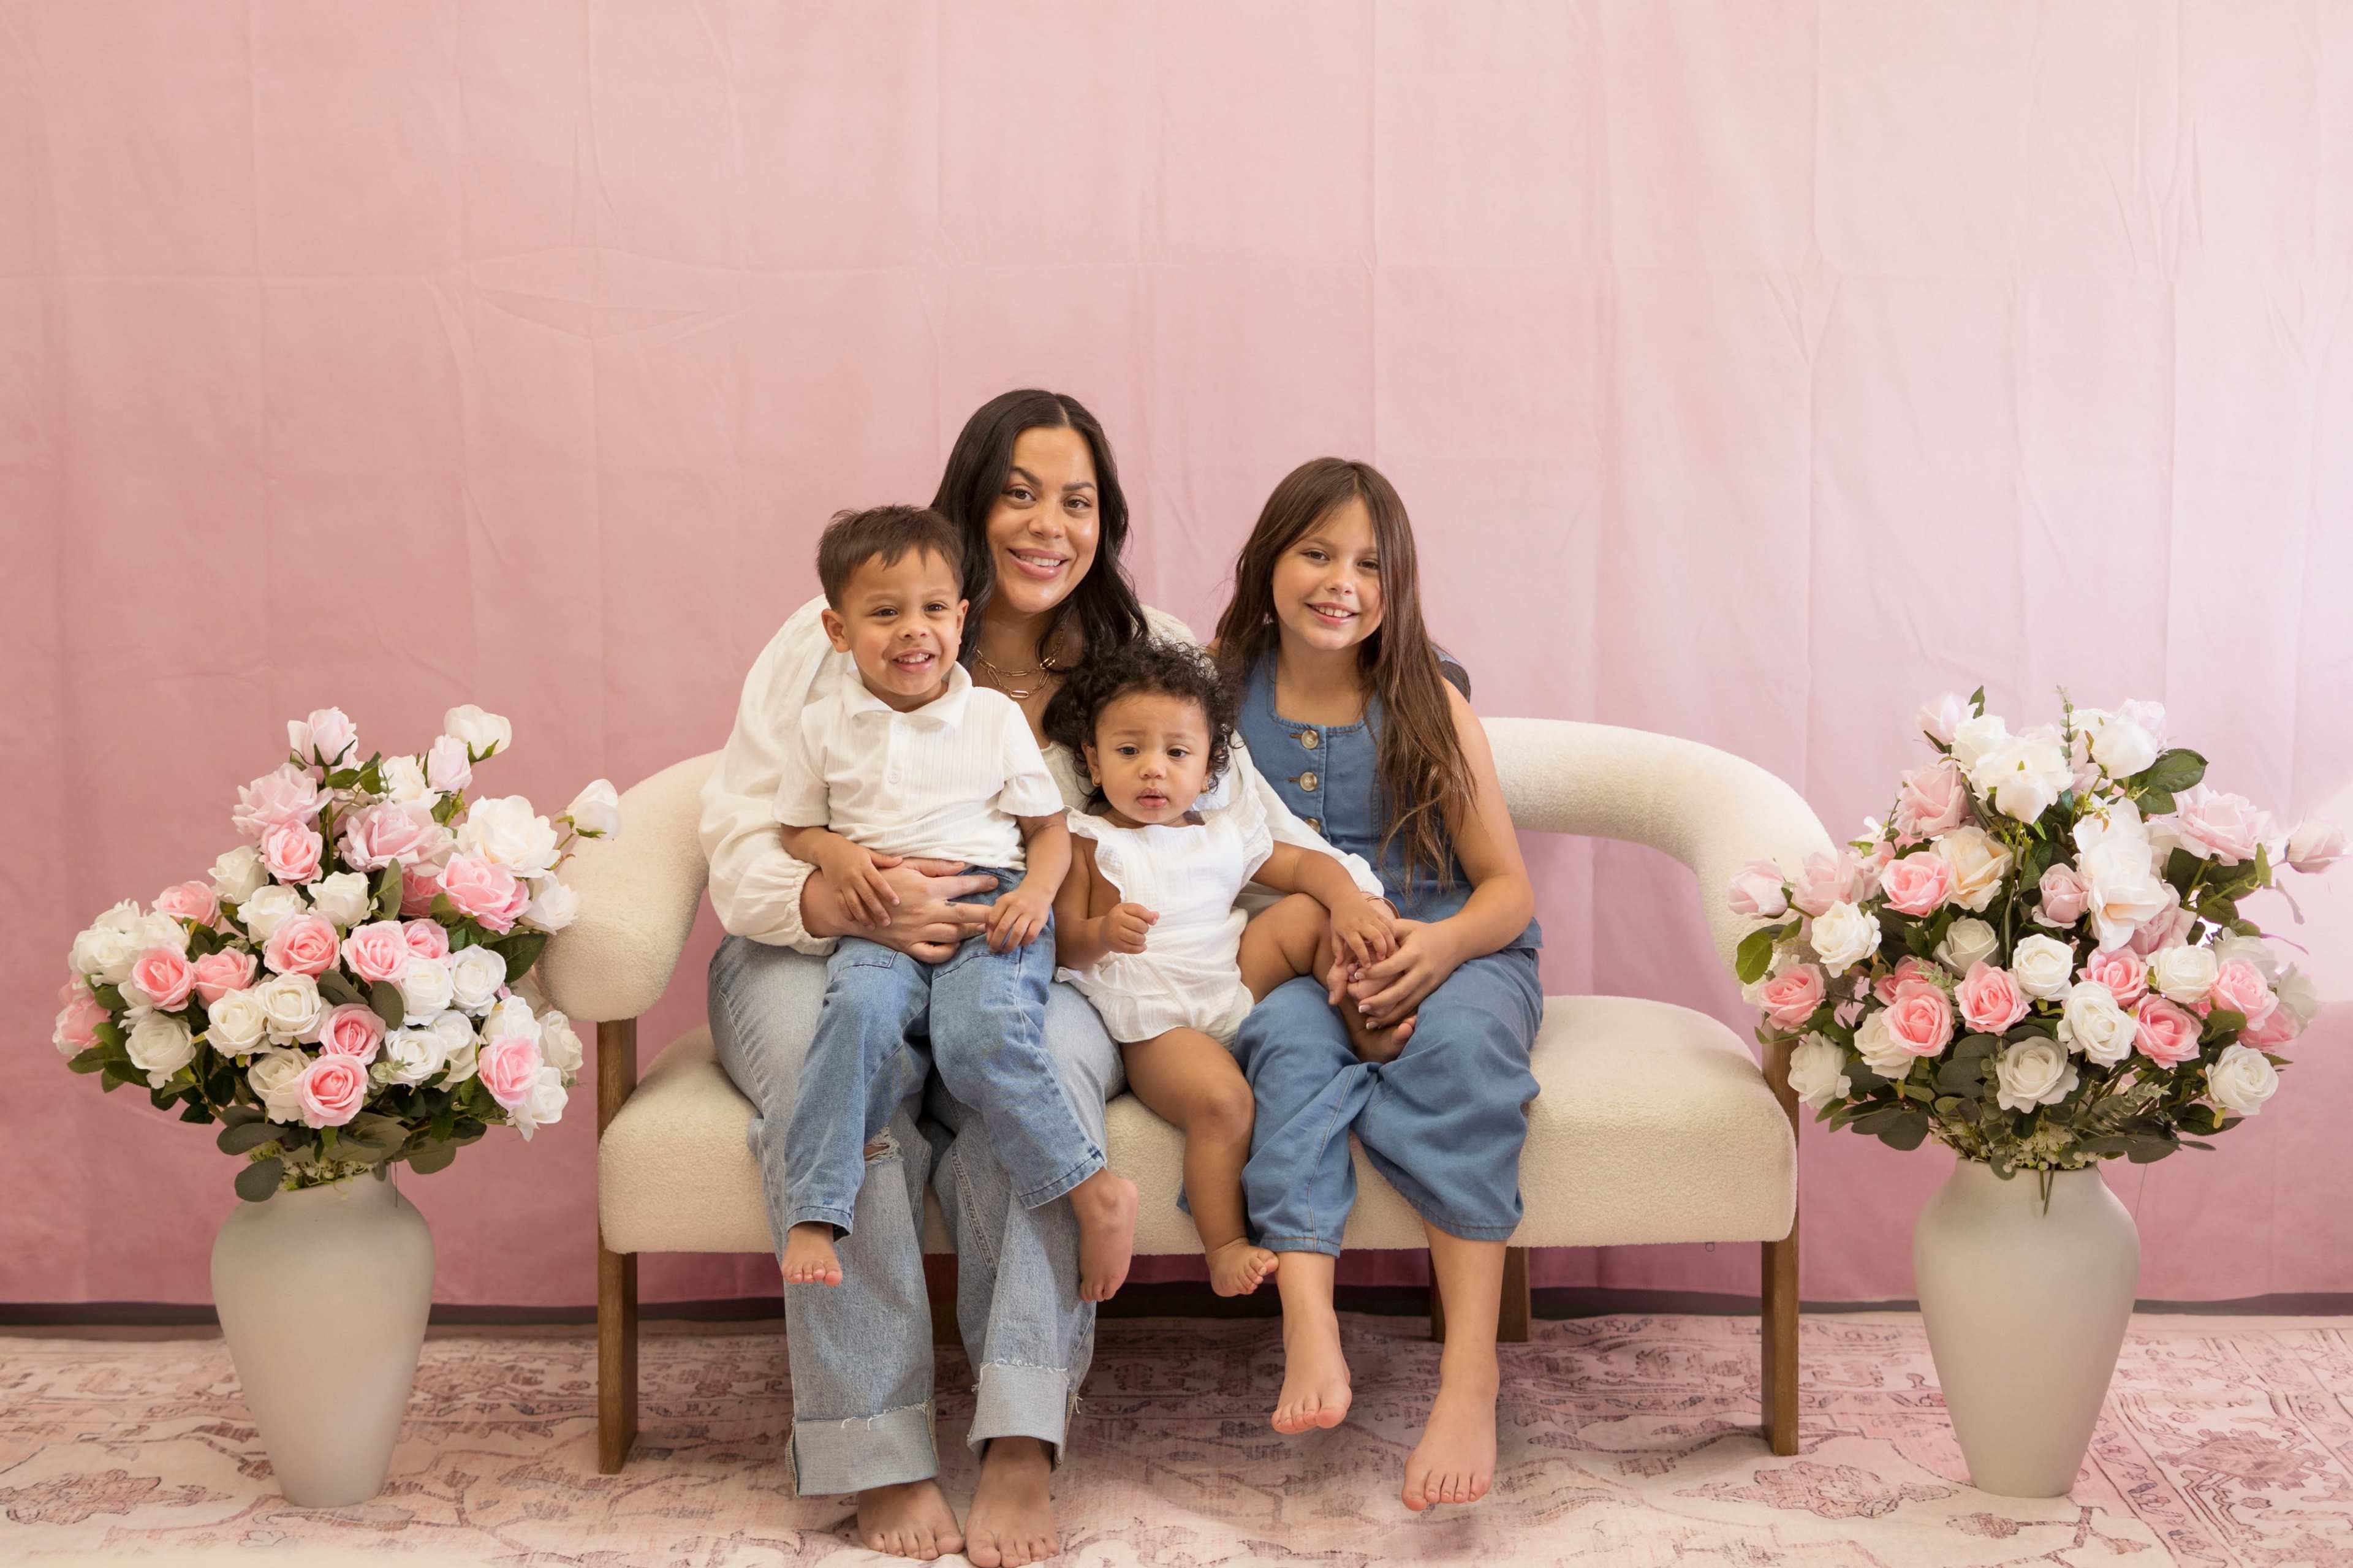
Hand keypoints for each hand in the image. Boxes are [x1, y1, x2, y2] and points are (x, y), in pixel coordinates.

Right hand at [807, 857, 995, 960]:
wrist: (855, 906)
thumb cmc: (882, 881)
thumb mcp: (908, 866)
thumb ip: (936, 867)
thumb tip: (962, 865)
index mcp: (926, 889)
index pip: (961, 886)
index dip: (981, 885)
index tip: (996, 884)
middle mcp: (925, 912)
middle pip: (966, 915)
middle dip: (988, 914)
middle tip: (1002, 914)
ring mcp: (918, 931)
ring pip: (954, 936)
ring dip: (973, 933)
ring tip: (986, 929)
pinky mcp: (909, 946)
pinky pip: (935, 955)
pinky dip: (949, 952)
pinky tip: (957, 945)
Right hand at [814, 839, 897, 927]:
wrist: (827, 848)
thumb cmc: (851, 851)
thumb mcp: (868, 852)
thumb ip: (883, 859)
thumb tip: (900, 860)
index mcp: (864, 867)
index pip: (879, 882)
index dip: (888, 893)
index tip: (897, 903)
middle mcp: (854, 877)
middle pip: (868, 896)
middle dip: (878, 911)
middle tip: (887, 922)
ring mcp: (843, 884)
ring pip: (854, 904)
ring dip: (863, 917)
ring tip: (872, 927)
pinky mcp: (834, 889)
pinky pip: (840, 904)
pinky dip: (847, 913)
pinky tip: (855, 921)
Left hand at [985, 885, 1052, 951]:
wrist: (1038, 890)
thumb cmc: (1017, 900)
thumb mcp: (1003, 903)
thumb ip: (994, 917)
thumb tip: (989, 938)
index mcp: (1005, 900)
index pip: (993, 919)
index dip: (990, 932)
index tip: (989, 940)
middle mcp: (1017, 905)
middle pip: (1003, 927)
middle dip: (997, 942)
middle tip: (995, 949)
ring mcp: (1030, 912)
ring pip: (1017, 933)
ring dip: (1010, 945)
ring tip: (1006, 950)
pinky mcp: (1041, 919)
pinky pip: (1031, 935)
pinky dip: (1024, 942)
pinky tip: (1020, 944)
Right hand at [1105, 902, 1156, 954]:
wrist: (1103, 931)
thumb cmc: (1121, 920)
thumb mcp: (1130, 912)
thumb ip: (1144, 913)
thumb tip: (1156, 916)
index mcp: (1121, 908)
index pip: (1139, 910)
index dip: (1149, 916)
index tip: (1153, 921)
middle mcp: (1115, 919)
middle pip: (1140, 925)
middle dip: (1145, 929)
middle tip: (1142, 930)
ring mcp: (1114, 933)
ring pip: (1137, 938)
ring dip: (1143, 939)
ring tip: (1140, 938)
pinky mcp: (1115, 945)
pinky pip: (1132, 949)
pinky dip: (1140, 948)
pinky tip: (1142, 946)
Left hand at [1326, 893, 1397, 966]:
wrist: (1344, 898)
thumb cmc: (1338, 919)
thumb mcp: (1334, 933)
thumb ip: (1337, 949)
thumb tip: (1338, 964)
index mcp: (1349, 929)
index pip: (1358, 945)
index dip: (1364, 957)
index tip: (1368, 966)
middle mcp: (1361, 923)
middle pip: (1375, 937)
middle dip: (1381, 949)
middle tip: (1383, 959)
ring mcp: (1371, 917)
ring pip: (1385, 930)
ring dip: (1389, 943)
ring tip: (1390, 953)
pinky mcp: (1378, 913)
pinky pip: (1388, 923)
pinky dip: (1392, 933)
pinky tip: (1392, 942)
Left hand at [1348, 919, 1458, 1028]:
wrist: (1455, 942)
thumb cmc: (1424, 932)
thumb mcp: (1407, 926)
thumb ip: (1386, 932)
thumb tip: (1363, 942)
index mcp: (1414, 953)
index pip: (1392, 966)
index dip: (1373, 972)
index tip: (1355, 975)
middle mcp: (1422, 971)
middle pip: (1399, 991)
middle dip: (1378, 1001)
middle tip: (1359, 1007)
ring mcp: (1428, 983)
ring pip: (1406, 1004)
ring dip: (1387, 1015)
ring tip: (1368, 1022)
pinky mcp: (1430, 991)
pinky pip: (1412, 1006)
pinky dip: (1397, 1016)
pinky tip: (1382, 1022)